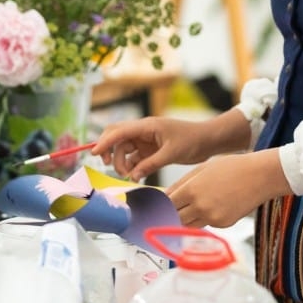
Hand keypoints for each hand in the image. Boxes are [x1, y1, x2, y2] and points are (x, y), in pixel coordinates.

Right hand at [92, 109, 251, 181]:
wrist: (208, 141)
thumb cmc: (192, 140)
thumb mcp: (171, 153)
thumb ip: (150, 164)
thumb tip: (132, 176)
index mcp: (146, 126)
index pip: (119, 131)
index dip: (104, 141)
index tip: (94, 153)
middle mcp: (143, 131)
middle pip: (116, 137)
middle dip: (108, 150)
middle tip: (107, 166)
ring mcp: (145, 140)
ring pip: (124, 149)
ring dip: (121, 162)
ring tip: (128, 175)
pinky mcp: (150, 150)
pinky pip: (134, 158)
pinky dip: (132, 167)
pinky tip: (136, 176)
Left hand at [165, 149, 291, 227]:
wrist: (259, 176)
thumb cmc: (231, 167)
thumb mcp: (201, 169)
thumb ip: (181, 184)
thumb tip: (166, 195)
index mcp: (192, 190)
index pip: (166, 205)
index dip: (159, 207)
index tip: (153, 208)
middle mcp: (200, 207)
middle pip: (175, 219)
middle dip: (169, 215)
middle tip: (164, 212)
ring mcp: (213, 218)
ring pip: (189, 224)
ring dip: (184, 218)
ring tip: (185, 208)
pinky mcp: (224, 224)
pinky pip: (205, 224)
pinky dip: (202, 218)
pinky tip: (209, 206)